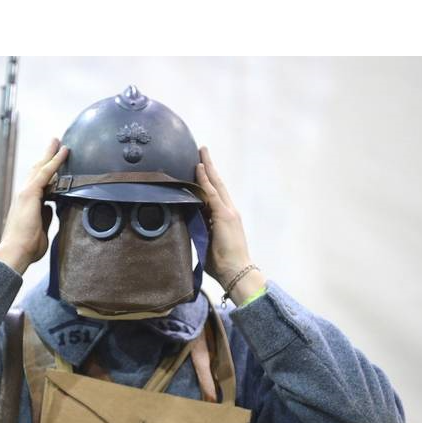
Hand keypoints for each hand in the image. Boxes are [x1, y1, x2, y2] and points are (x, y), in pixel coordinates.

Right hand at [0, 138, 68, 274]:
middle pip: (37, 170)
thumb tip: (51, 208)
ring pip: (41, 167)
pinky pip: (45, 173)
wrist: (16, 252)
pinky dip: (55, 161)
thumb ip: (45, 216)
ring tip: (59, 142)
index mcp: (27, 203)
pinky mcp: (30, 194)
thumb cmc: (27, 247)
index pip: (39, 182)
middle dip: (47, 156)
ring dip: (51, 154)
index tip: (55, 161)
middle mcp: (24, 194)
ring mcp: (26, 193)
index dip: (47, 171)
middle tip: (55, 143)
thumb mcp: (41, 228)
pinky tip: (64, 152)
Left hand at [196, 146, 264, 301]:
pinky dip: (205, 181)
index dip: (207, 179)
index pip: (214, 194)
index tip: (200, 166)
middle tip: (202, 150)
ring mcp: (228, 212)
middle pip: (217, 184)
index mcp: (224, 218)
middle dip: (209, 166)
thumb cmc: (223, 264)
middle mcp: (229, 211)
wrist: (236, 273)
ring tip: (201, 152)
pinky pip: (212, 194)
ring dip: (207, 168)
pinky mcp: (224, 216)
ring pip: (215, 185)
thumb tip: (185, 226)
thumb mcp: (207, 243)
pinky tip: (199, 168)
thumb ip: (199, 231)